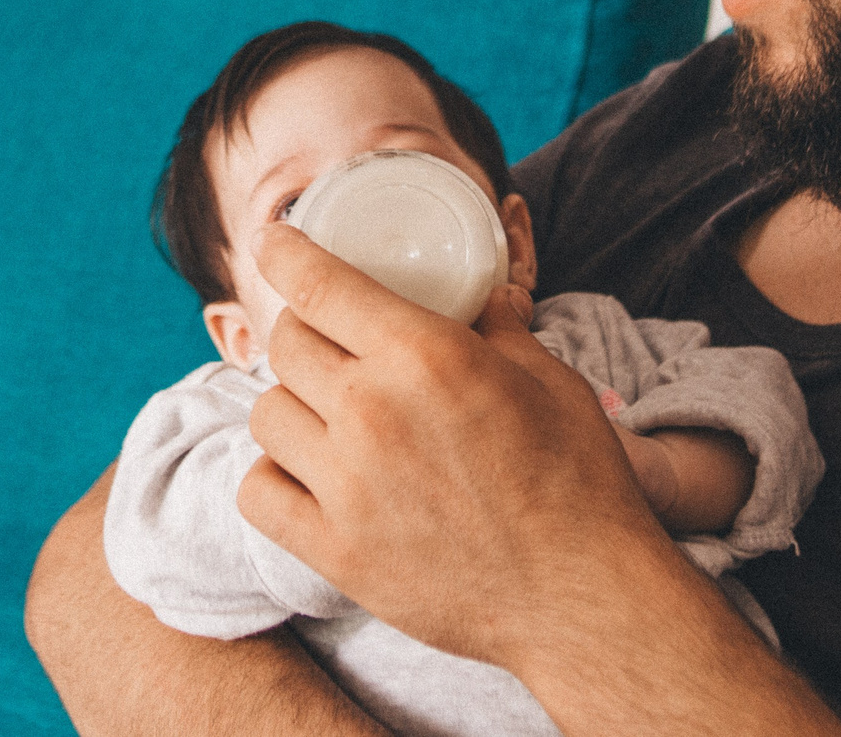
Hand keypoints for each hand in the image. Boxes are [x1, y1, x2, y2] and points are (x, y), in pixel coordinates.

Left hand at [239, 225, 680, 670]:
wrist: (583, 600)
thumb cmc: (579, 482)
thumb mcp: (549, 380)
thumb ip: (500, 330)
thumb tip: (485, 296)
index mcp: (424, 356)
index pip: (317, 283)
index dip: (283, 251)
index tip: (273, 240)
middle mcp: (372, 412)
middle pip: (286, 344)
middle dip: (304, 332)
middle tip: (329, 345)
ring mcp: (346, 486)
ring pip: (264, 413)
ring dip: (291, 405)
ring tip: (325, 416)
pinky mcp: (334, 551)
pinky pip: (257, 491)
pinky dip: (273, 475)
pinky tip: (307, 474)